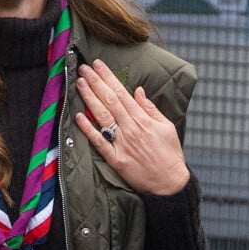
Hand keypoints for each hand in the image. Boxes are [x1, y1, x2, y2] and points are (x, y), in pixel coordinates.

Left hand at [74, 59, 189, 194]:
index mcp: (143, 119)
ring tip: (79, 83)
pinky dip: (88, 129)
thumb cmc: (169, 154)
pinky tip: (78, 116)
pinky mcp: (115, 159)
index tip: (98, 65)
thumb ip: (150, 108)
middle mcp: (130, 128)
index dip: (108, 77)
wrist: (170, 185)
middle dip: (95, 82)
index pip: (121, 93)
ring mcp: (121, 143)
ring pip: (102, 116)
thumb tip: (138, 91)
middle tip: (84, 68)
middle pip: (109, 100)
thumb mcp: (166, 127)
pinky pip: (98, 141)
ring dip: (89, 98)